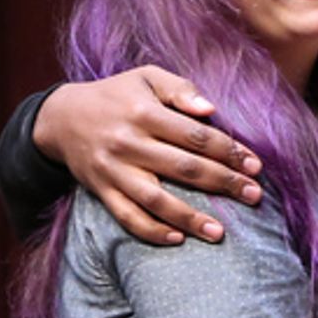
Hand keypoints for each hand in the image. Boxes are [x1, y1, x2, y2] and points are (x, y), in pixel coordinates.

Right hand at [34, 68, 263, 244]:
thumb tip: (211, 109)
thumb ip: (180, 89)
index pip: (195, 135)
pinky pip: (127, 217)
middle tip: (254, 196)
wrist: (61, 117)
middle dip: (223, 183)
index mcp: (144, 112)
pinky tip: (178, 240)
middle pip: (184, 168)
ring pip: (156, 200)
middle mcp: (128, 143)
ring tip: (219, 232)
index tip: (255, 166)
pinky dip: (152, 232)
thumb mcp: (146, 77)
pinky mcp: (101, 191)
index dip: (229, 151)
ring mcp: (114, 171)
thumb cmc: (115, 95)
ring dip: (190, 218)